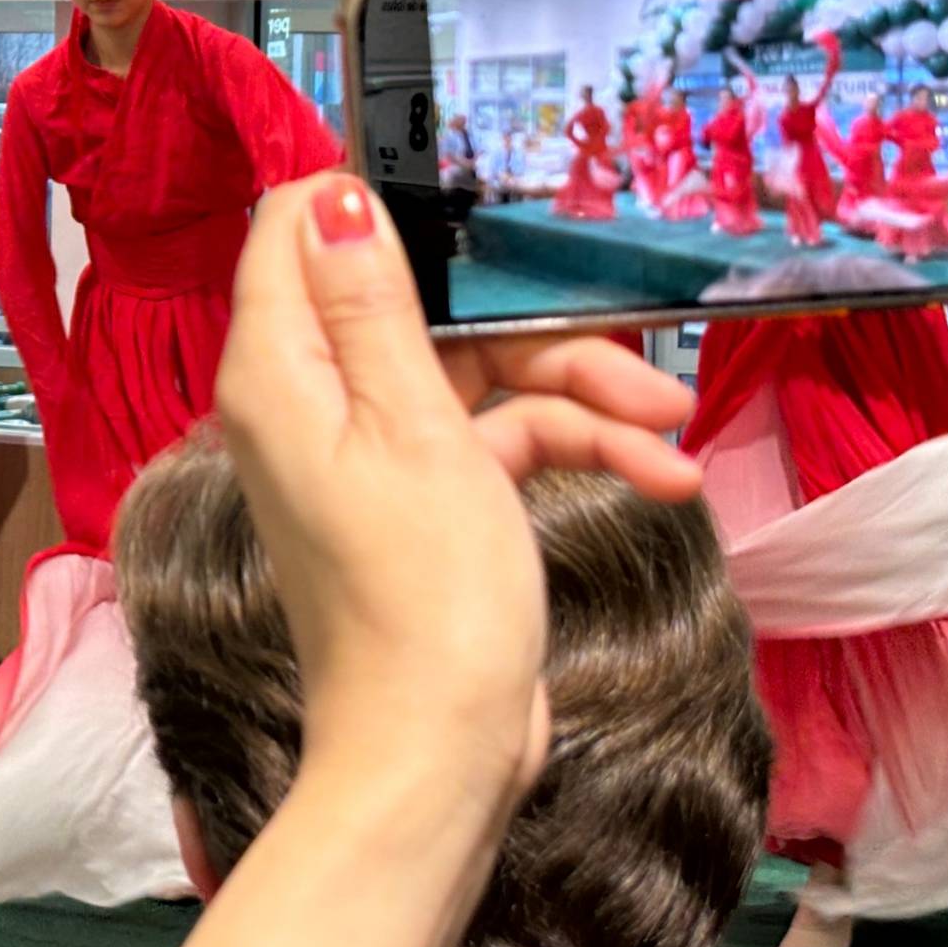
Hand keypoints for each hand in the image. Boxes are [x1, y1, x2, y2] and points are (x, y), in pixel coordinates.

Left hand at [211, 175, 700, 799]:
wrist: (438, 752)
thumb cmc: (419, 598)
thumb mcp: (412, 428)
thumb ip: (374, 306)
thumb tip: (331, 194)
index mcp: (279, 367)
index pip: (296, 231)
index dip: (378, 204)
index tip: (474, 204)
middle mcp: (312, 396)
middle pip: (418, 304)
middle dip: (530, 321)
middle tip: (628, 344)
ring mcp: (369, 447)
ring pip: (476, 371)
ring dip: (578, 393)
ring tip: (669, 429)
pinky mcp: (422, 494)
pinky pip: (497, 437)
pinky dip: (571, 449)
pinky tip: (657, 477)